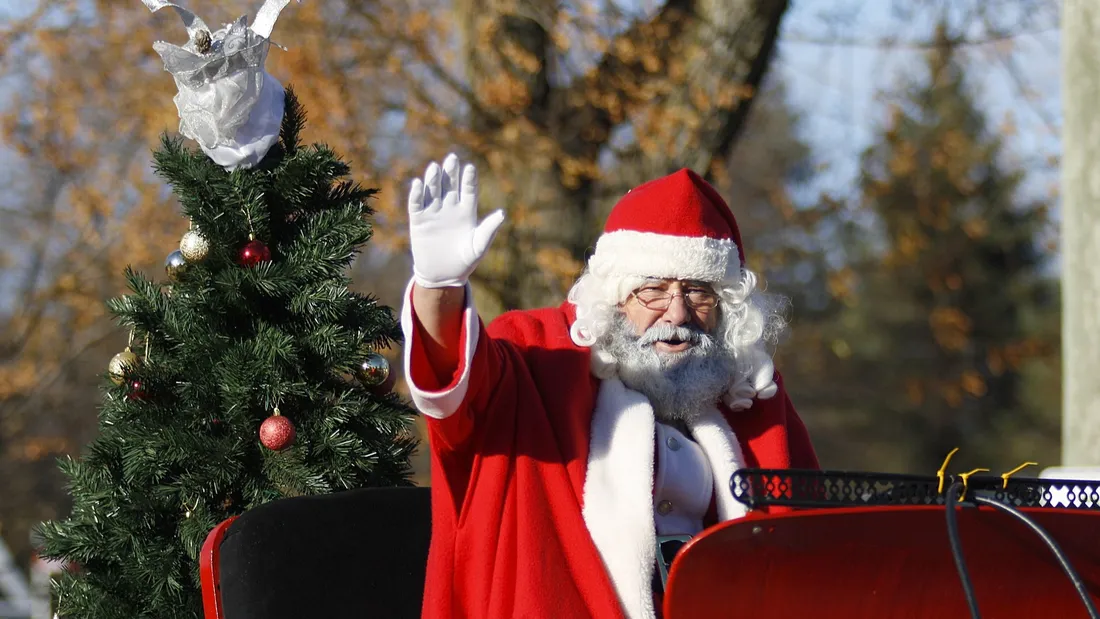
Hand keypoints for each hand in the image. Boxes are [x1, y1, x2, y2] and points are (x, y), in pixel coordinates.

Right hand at [408, 153, 504, 288]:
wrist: (443, 275)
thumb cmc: (465, 262)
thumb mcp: (479, 246)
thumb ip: (488, 229)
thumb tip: (502, 213)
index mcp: (467, 211)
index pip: (468, 190)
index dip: (469, 179)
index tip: (470, 168)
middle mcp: (450, 207)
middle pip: (450, 184)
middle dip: (451, 172)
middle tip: (452, 158)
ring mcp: (434, 212)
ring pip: (433, 190)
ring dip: (433, 179)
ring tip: (435, 168)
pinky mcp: (418, 220)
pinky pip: (416, 204)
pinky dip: (416, 194)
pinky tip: (418, 184)